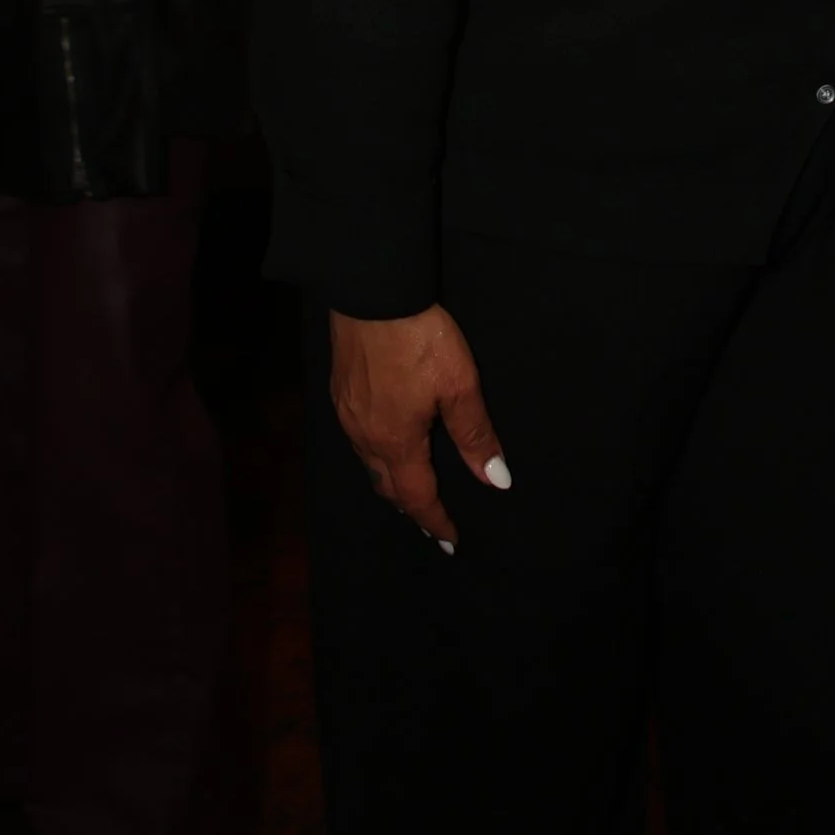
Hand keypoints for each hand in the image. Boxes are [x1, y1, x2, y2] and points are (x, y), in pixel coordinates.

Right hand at [329, 305, 509, 551]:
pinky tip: (386, 443)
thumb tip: (495, 480)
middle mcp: (365, 436)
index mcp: (396, 442)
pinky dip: (376, 454)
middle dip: (410, 506)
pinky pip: (358, 439)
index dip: (435, 521)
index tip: (451, 540)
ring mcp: (347, 414)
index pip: (417, 496)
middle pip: (387, 486)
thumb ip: (475, 434)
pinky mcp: (339, 392)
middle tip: (430, 520)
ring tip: (410, 488)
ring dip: (391, 482)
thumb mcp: (460, 385)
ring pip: (369, 464)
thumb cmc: (419, 339)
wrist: (371, 294)